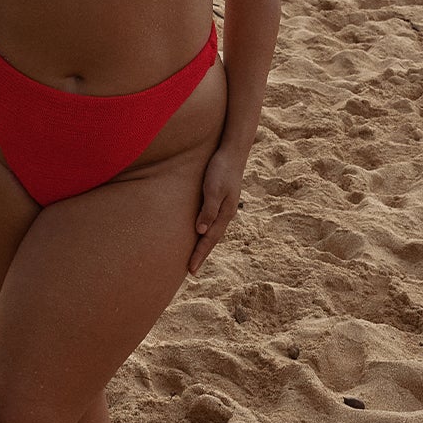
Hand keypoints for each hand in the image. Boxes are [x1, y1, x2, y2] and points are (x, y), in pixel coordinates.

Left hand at [189, 146, 243, 275]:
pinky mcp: (220, 200)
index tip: (191, 270)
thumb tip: (200, 231)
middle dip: (202, 254)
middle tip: (191, 271)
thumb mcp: (214, 189)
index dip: (199, 255)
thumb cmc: (220, 168)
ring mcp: (224, 207)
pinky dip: (206, 232)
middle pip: (212, 239)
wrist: (232, 151)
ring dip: (204, 245)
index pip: (209, 239)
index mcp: (225, 213)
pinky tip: (201, 232)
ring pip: (213, 231)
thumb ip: (208, 209)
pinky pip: (212, 222)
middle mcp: (226, 213)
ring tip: (195, 256)